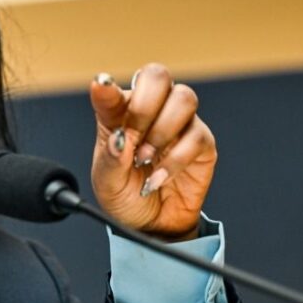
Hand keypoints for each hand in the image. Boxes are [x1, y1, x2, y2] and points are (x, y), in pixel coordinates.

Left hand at [88, 63, 216, 240]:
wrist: (152, 225)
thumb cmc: (126, 195)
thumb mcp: (107, 183)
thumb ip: (110, 159)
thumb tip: (118, 138)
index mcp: (120, 114)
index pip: (114, 91)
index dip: (107, 87)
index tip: (100, 86)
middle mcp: (151, 112)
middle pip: (158, 76)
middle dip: (144, 105)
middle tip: (132, 136)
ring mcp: (179, 124)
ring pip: (184, 98)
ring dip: (162, 130)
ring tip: (145, 159)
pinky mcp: (201, 143)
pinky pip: (196, 136)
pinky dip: (174, 160)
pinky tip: (158, 178)